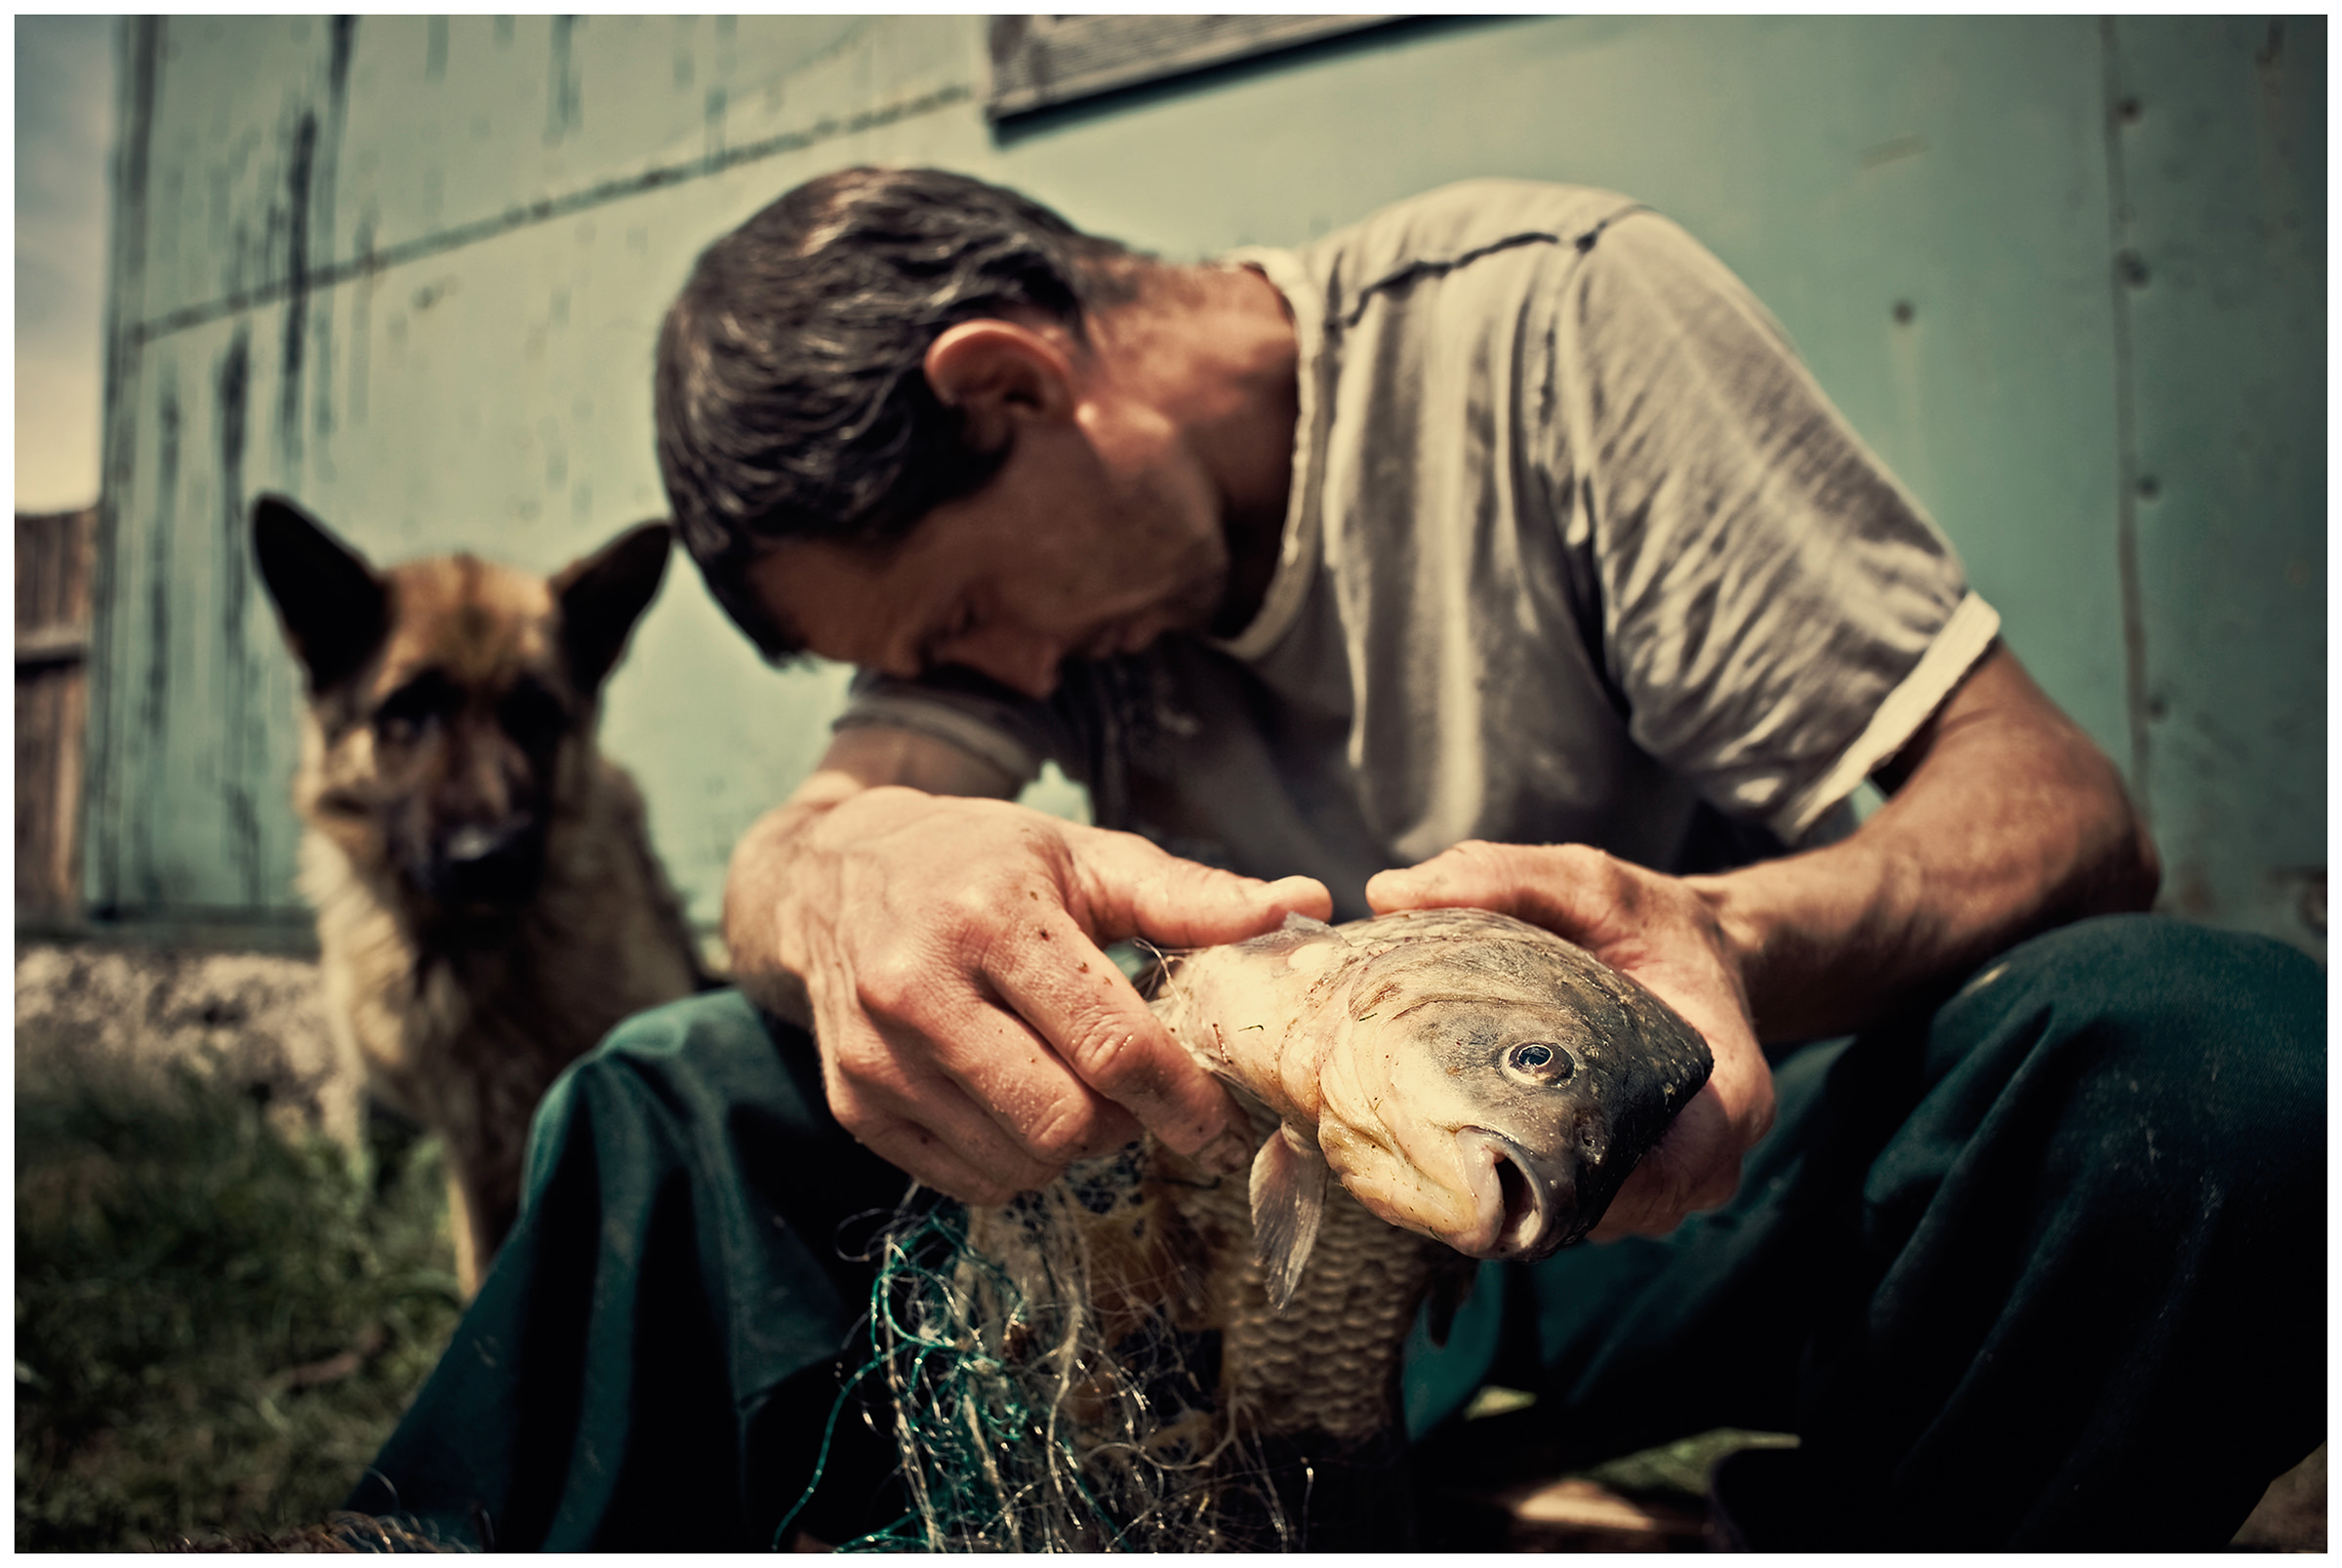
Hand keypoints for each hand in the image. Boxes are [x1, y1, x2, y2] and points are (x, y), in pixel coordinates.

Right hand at [757, 786, 1330, 1203]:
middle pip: (1064, 1122)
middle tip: (1137, 1095)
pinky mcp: (853, 1104)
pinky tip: (1018, 1102)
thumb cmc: (982, 864)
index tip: (1219, 1121)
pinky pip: (967, 1182)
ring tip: (1073, 1087)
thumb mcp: (1084, 858)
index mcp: (992, 916)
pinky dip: (1015, 1162)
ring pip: (1018, 1163)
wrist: (829, 878)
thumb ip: (1191, 893)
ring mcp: (877, 1054)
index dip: (1183, 1099)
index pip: (1112, 1045)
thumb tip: (1303, 900)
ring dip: (1071, 1147)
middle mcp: (918, 987)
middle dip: (1124, 1126)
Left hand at [1365, 840, 1774, 1238]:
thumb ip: (1504, 877)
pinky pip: (1559, 1212)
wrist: (1685, 957)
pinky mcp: (1612, 1192)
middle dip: (1515, 1189)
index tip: (1492, 1146)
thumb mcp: (1589, 882)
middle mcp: (1696, 1165)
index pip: (1670, 1177)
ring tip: (1427, 1144)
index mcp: (1727, 1100)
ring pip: (1572, 1223)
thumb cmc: (1647, 925)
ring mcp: (1653, 1190)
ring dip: (1502, 1195)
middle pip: (1604, 1213)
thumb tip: (1388, 891)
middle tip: (1426, 1144)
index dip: (1582, 1178)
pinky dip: (1506, 1188)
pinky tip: (1447, 1146)